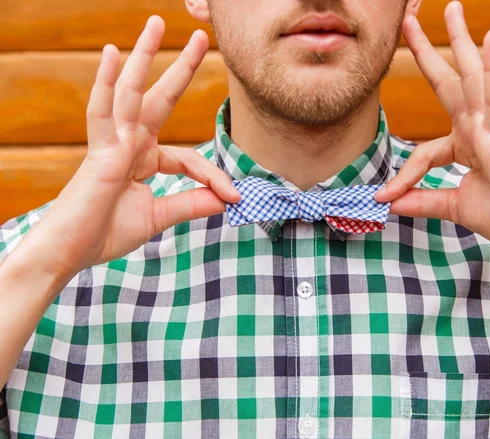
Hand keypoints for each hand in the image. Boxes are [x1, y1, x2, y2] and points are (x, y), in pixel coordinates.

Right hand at [17, 16, 239, 279]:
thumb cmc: (105, 233)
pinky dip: (107, 84)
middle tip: (201, 38)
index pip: (188, 158)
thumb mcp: (157, 217)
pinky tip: (114, 53)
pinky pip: (102, 112)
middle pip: (160, 99)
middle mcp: (130, 143)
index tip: (234, 197)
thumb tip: (224, 201)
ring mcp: (113, 143)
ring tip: (156, 23)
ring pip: (132, 93)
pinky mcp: (98, 151)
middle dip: (181, 69)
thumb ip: (189, 204)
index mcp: (144, 159)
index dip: (213, 176)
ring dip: (144, 57)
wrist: (68, 252)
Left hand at [374, 1, 489, 258]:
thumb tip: (388, 203)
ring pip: (472, 77)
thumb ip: (422, 201)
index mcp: (466, 146)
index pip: (422, 152)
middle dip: (429, 52)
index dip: (402, 176)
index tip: (383, 197)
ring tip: (451, 9)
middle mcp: (477, 129)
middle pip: (449, 83)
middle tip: (411, 20)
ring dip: (460, 41)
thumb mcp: (453, 207)